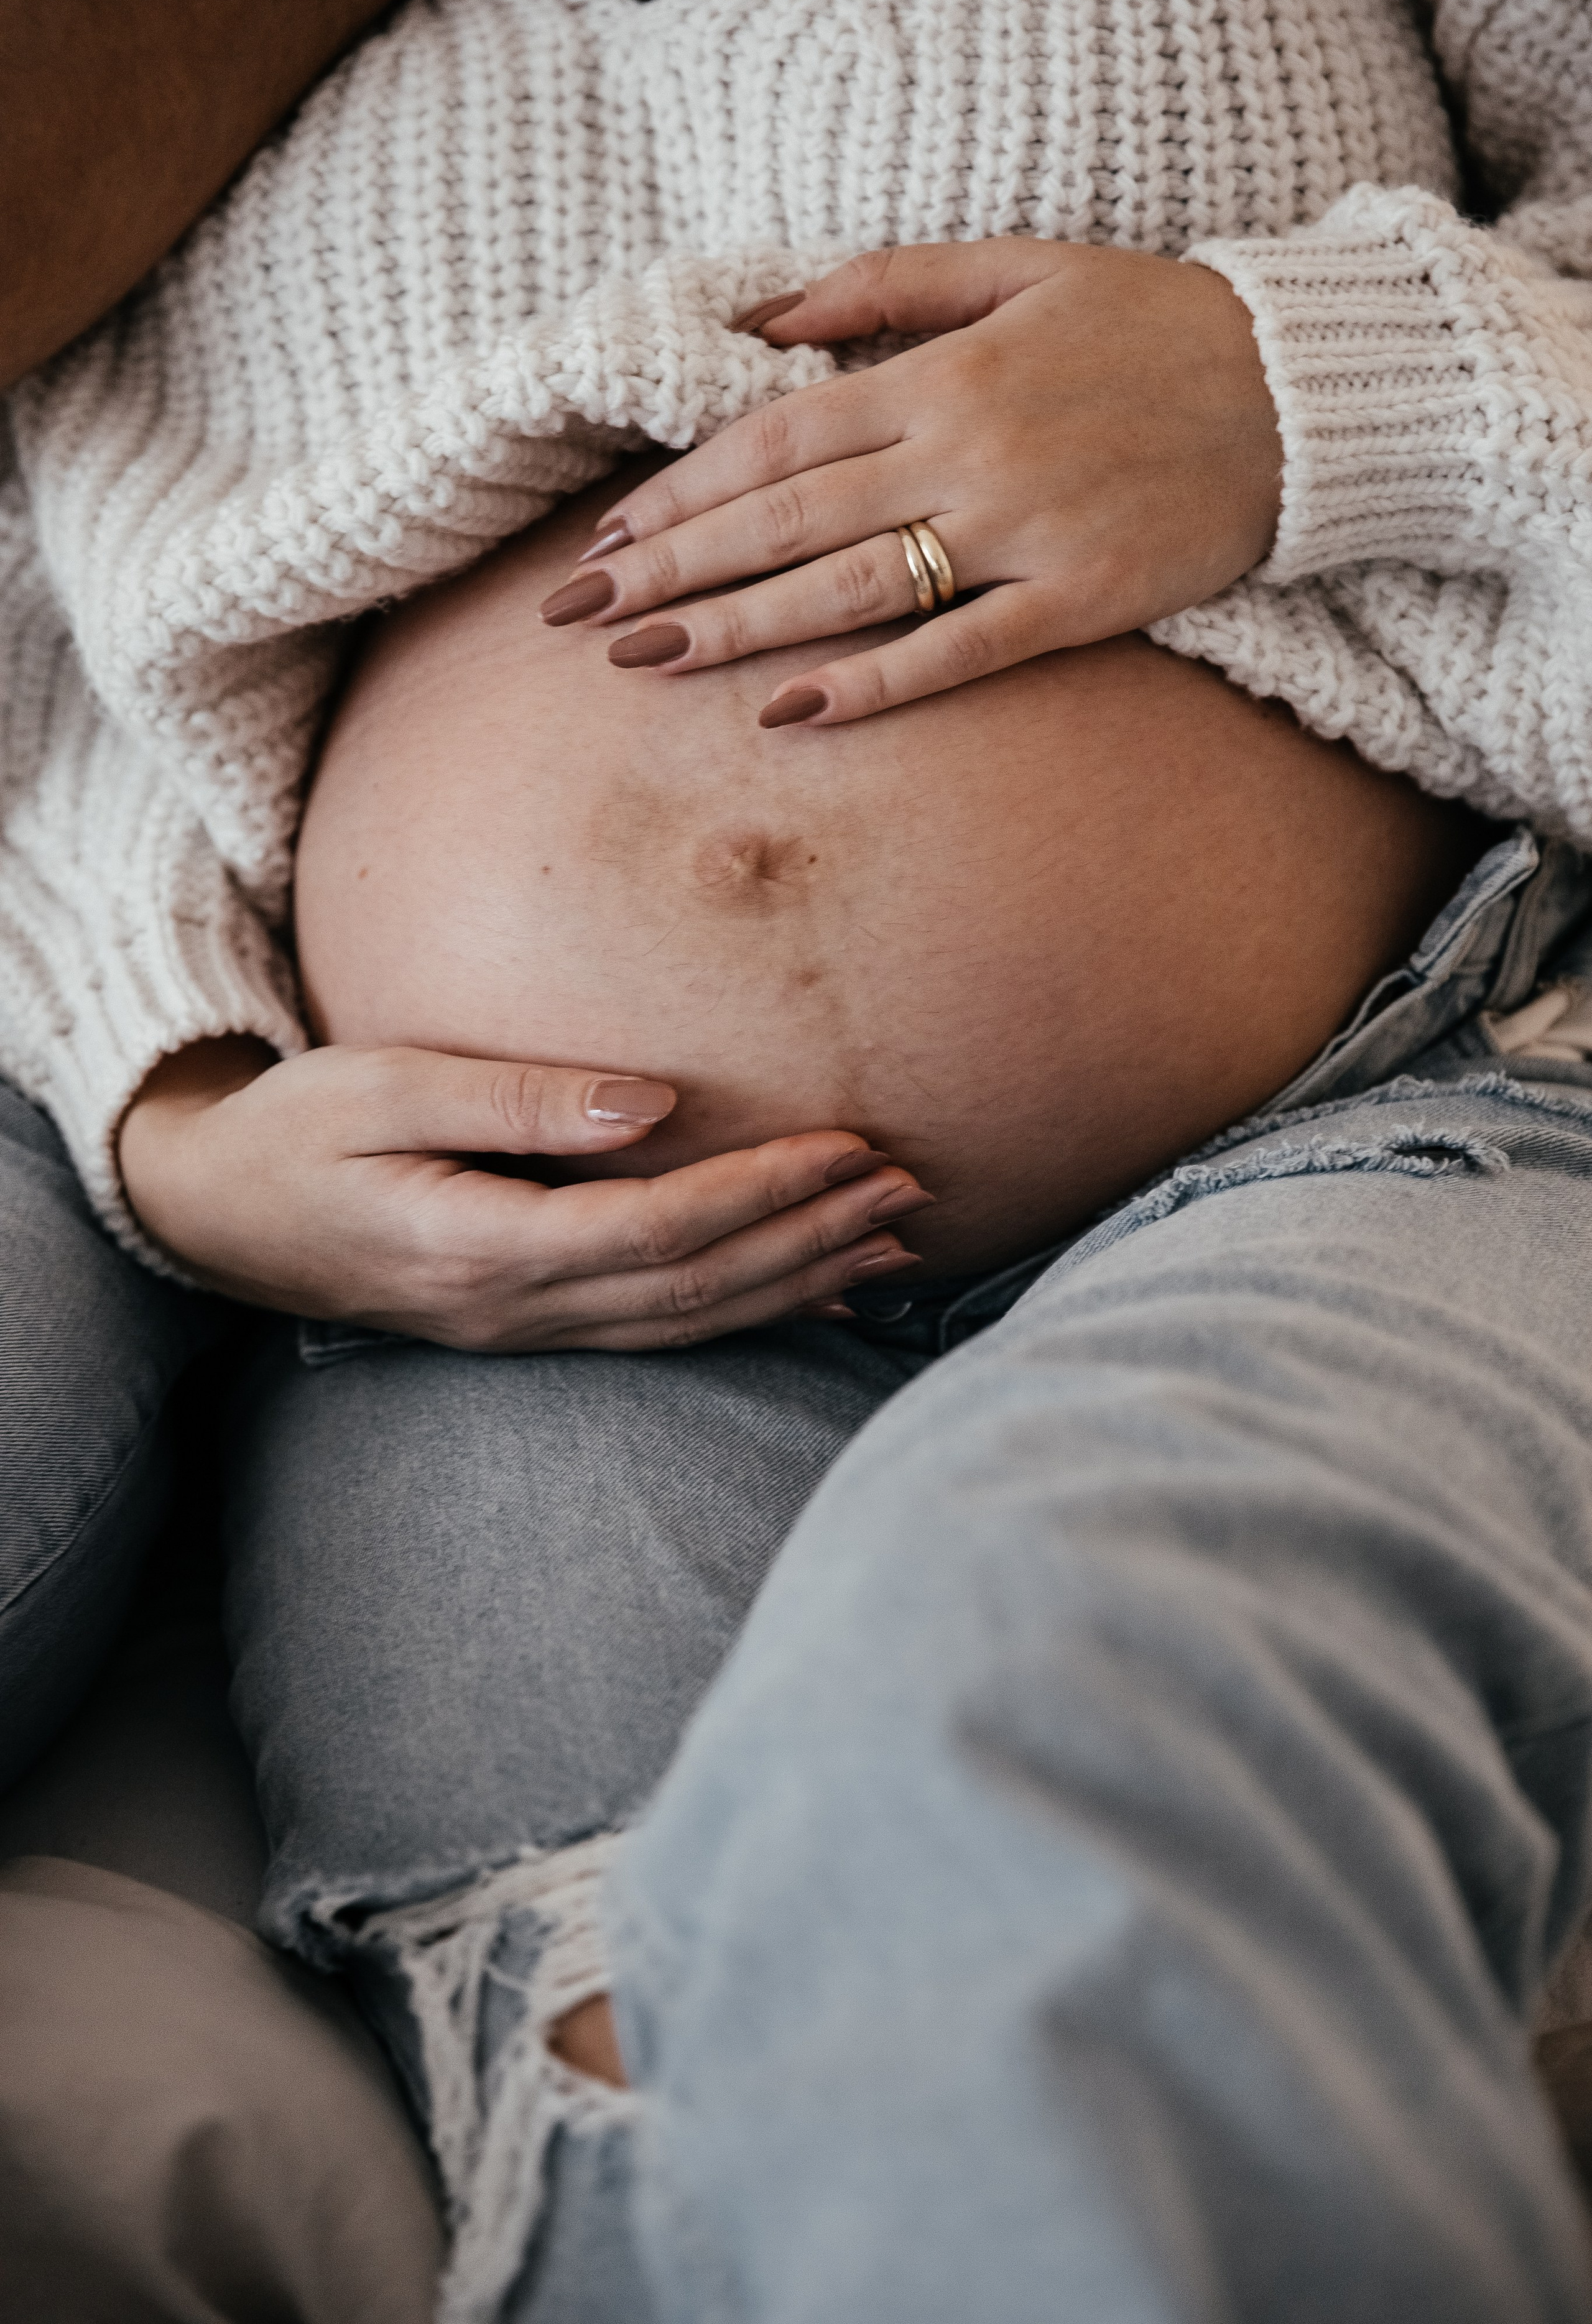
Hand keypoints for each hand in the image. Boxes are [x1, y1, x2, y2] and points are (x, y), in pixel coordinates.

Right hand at [118, 1038, 929, 1350]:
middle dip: (811, 1239)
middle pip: (697, 1288)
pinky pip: (659, 1333)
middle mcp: (515, 1310)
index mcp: (482, 1248)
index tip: (851, 1145)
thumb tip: (655, 1102)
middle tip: (911, 1190)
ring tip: (894, 1245)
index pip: (660, 1229)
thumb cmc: (294, 1133)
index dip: (763, 1193)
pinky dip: (746, 1314)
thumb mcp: (383, 1087)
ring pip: (690, 1324)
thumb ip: (518, 1099)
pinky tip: (813, 1297)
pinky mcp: (527, 1327)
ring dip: (798, 1284)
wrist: (214, 1214)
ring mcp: (522, 1333)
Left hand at [540, 239, 1282, 727]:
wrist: (1303, 390)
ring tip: (643, 664)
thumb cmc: (1153, 324)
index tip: (610, 537)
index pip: (775, 437)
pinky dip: (873, 685)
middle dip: (672, 568)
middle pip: (785, 519)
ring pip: (848, 590)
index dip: (683, 491)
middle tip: (578, 618)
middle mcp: (964, 453)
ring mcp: (1020, 533)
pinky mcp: (1078, 602)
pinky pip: (957, 652)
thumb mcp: (1018, 264)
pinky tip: (788, 715)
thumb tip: (754, 322)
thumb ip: (881, 287)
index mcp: (941, 373)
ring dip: (736, 629)